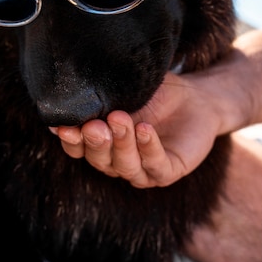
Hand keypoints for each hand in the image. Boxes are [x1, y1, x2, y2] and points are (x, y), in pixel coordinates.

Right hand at [50, 72, 220, 187]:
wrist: (197, 97)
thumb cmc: (157, 94)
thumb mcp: (125, 90)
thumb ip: (102, 95)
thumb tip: (71, 90)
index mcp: (103, 143)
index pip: (78, 148)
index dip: (70, 140)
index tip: (63, 125)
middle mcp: (118, 160)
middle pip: (99, 159)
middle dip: (95, 142)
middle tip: (94, 125)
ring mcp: (143, 168)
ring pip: (125, 166)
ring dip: (121, 144)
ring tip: (120, 119)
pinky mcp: (168, 171)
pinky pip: (155, 165)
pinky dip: (148, 148)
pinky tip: (145, 130)